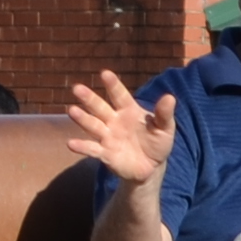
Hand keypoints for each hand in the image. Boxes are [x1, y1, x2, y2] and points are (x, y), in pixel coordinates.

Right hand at [63, 72, 172, 187]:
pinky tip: (71, 143)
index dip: (113, 85)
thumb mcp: (165, 128)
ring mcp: (108, 137)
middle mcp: (114, 121)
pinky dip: (82, 147)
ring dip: (82, 119)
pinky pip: (92, 149)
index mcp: (128, 110)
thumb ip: (164, 114)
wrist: (151, 167)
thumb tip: (170, 97)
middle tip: (77, 88)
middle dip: (89, 99)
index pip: (120, 95)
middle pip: (99, 107)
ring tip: (72, 111)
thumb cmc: (157, 142)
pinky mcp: (105, 154)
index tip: (105, 74)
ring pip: (93, 125)